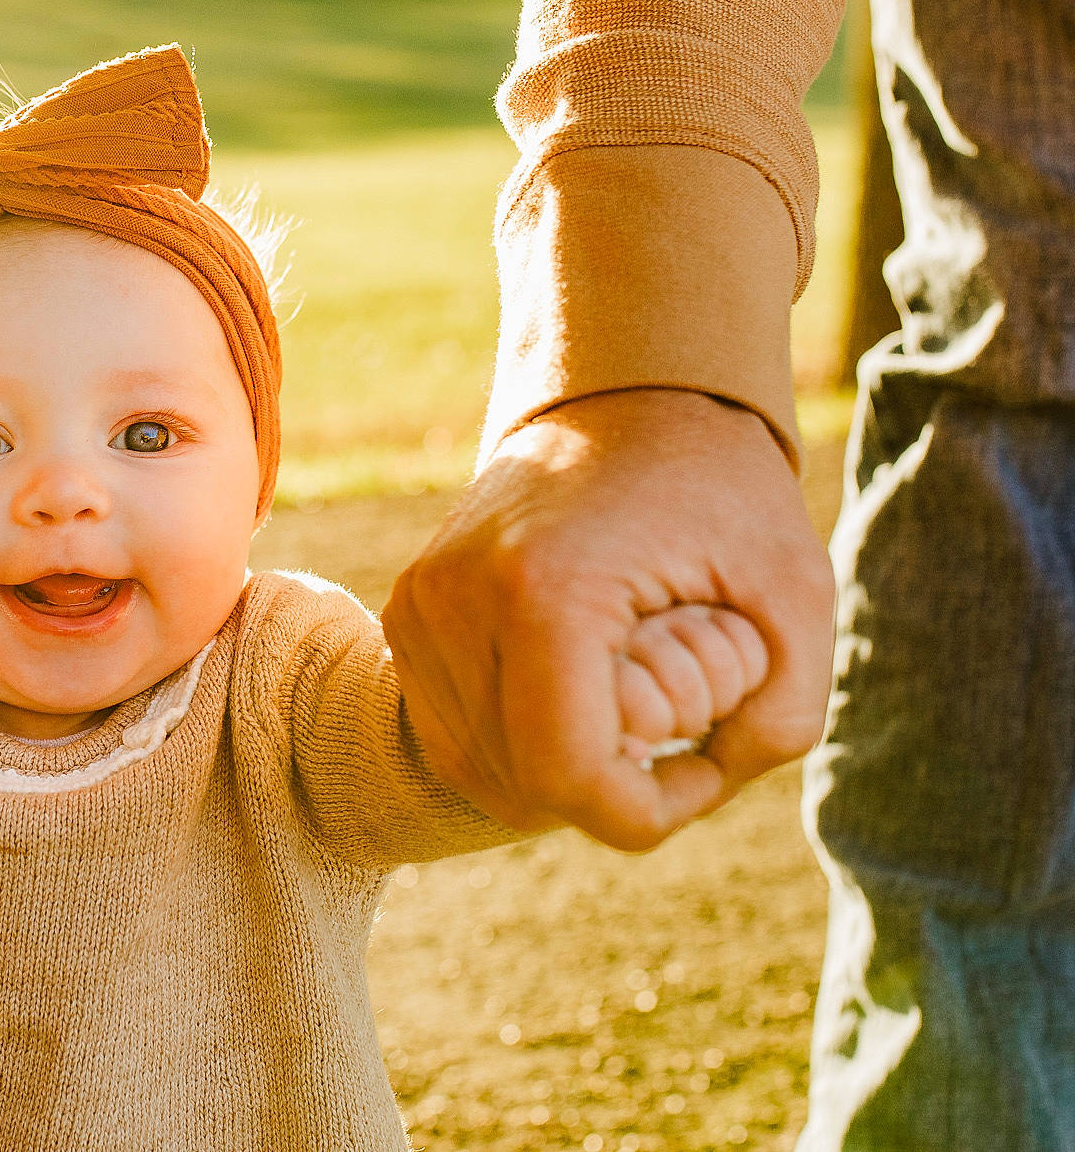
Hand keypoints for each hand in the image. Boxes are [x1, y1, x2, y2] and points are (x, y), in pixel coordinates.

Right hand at [383, 388, 833, 849]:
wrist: (622, 395)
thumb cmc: (718, 489)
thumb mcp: (799, 593)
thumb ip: (781, 716)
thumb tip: (707, 776)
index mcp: (546, 594)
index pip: (570, 779)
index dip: (650, 810)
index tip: (708, 765)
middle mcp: (458, 601)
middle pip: (524, 786)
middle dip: (612, 786)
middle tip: (679, 727)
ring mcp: (419, 605)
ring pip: (479, 770)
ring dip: (561, 768)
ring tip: (625, 697)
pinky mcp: (406, 609)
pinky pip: (453, 731)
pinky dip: (517, 741)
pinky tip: (576, 692)